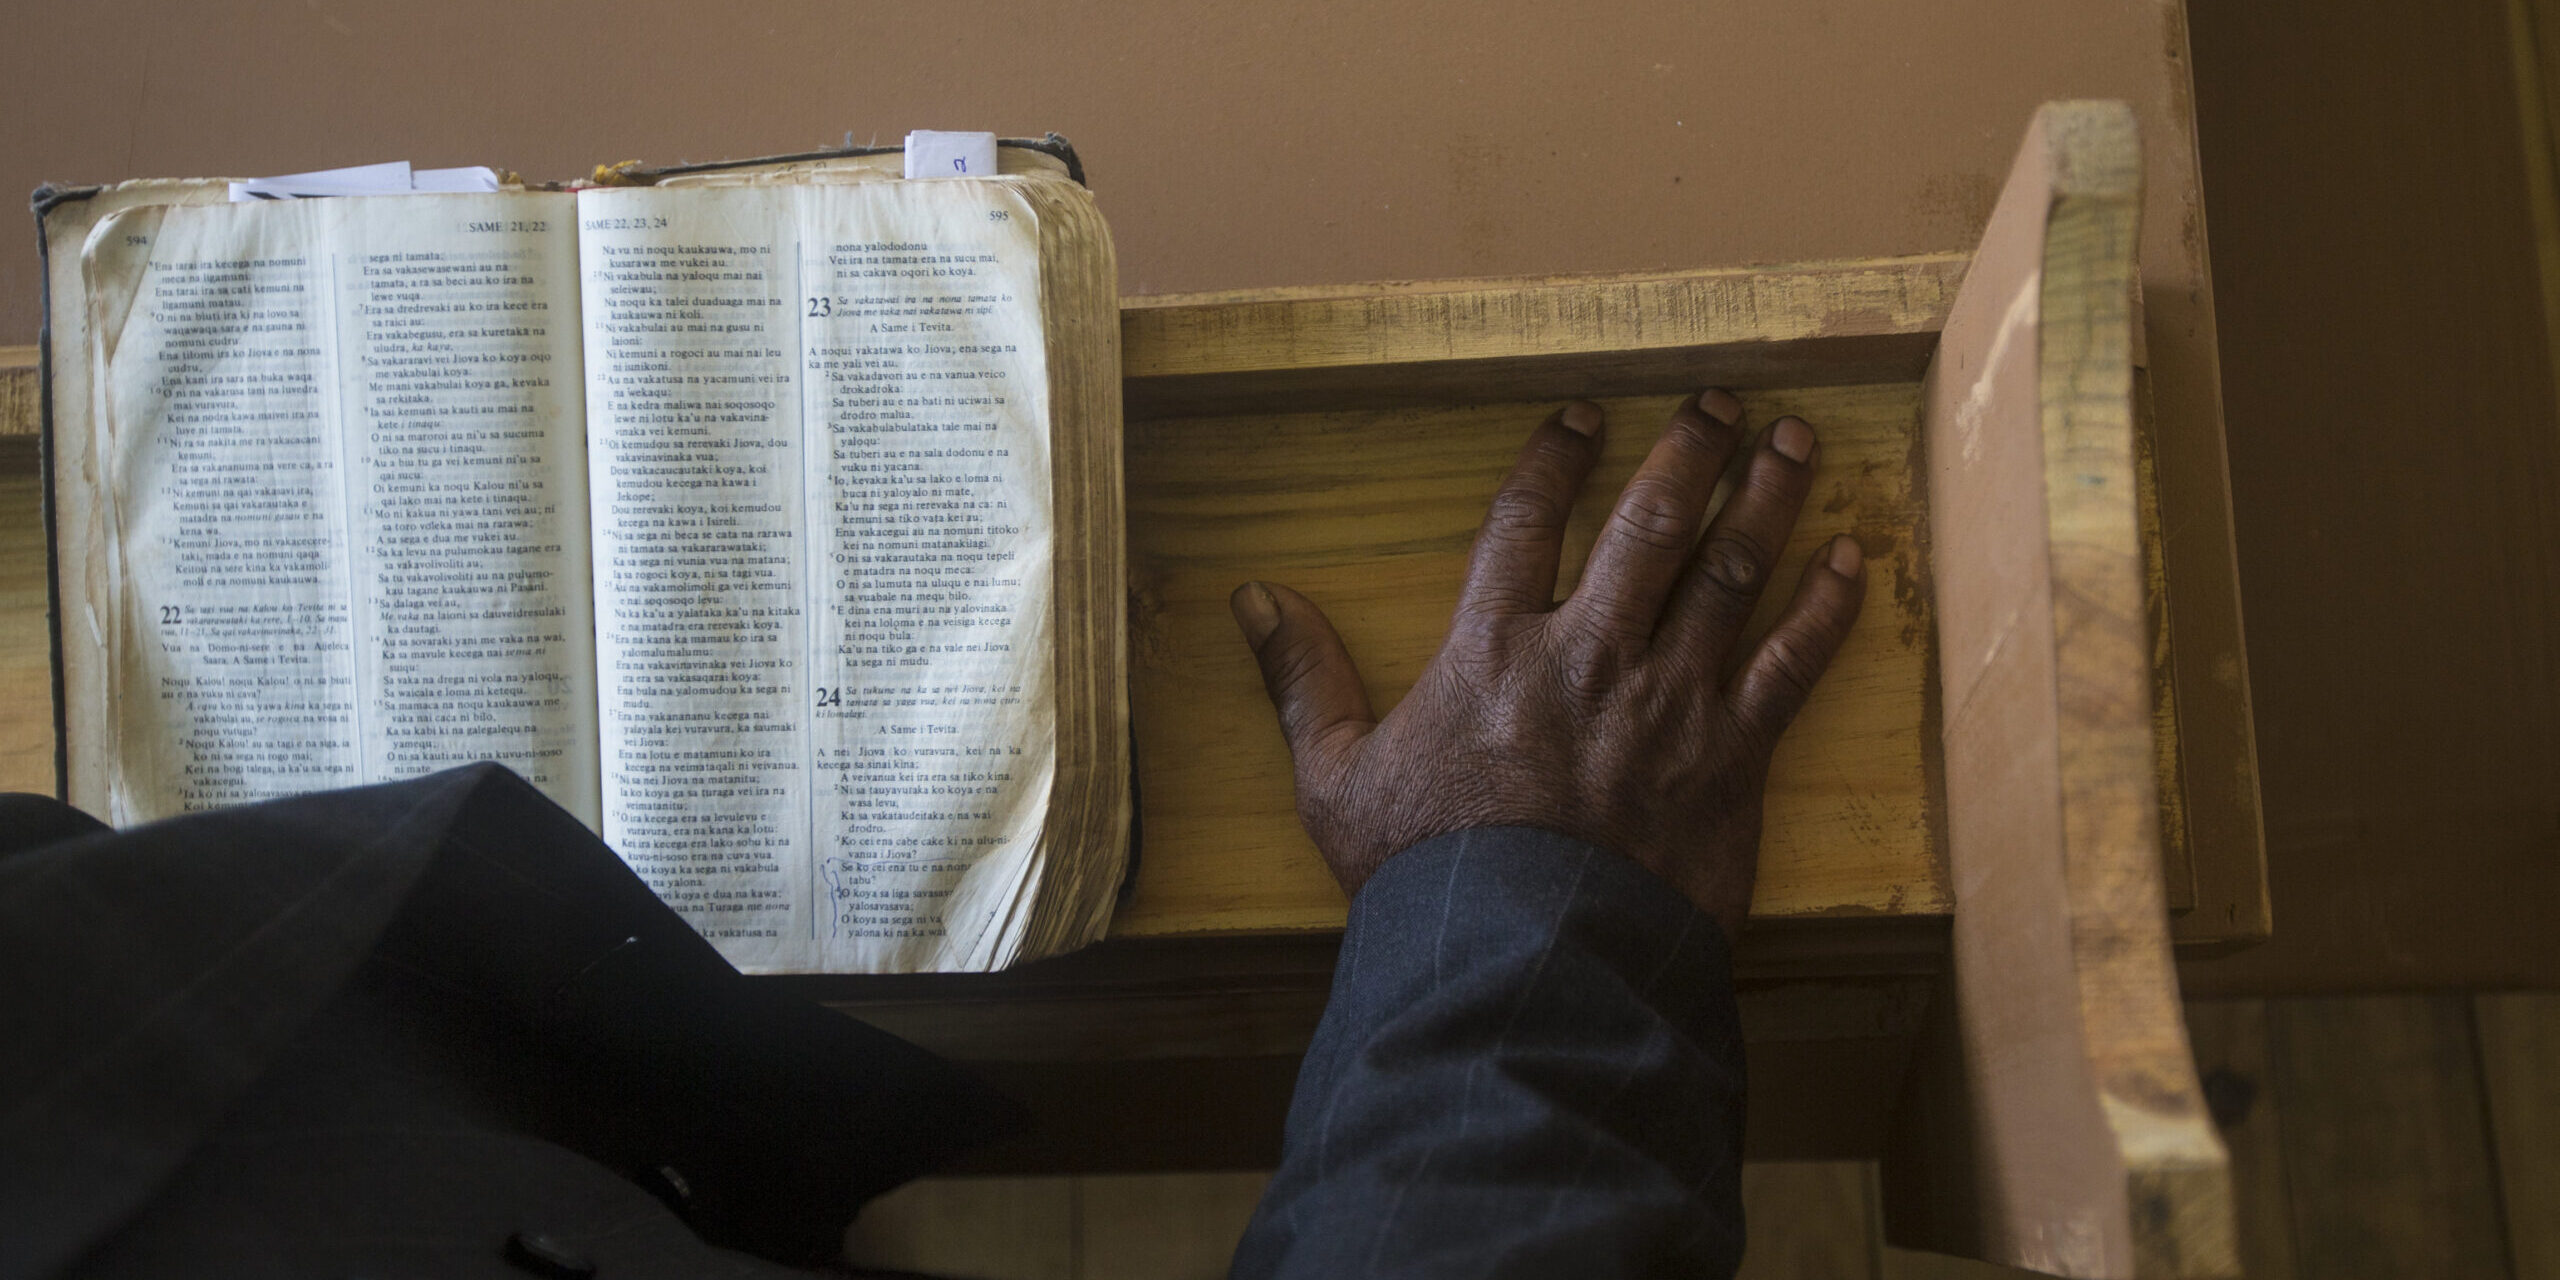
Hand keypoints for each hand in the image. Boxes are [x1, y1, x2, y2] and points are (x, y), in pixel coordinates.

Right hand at [1229, 391, 1866, 936]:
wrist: (1523, 964)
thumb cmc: (1426, 877)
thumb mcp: (1336, 779)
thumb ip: (1302, 679)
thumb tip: (1252, 598)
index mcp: (1491, 649)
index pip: (1527, 521)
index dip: (1557, 459)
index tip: (1586, 415)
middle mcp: (1588, 653)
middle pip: (1651, 524)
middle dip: (1690, 450)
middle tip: (1721, 400)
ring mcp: (1668, 700)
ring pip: (1731, 571)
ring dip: (1768, 497)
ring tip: (1796, 441)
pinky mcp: (1730, 756)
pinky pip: (1791, 664)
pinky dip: (1827, 607)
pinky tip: (1853, 559)